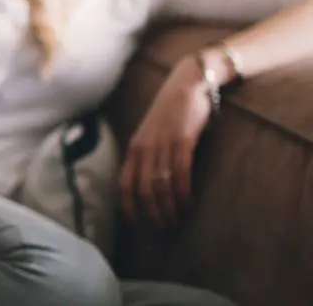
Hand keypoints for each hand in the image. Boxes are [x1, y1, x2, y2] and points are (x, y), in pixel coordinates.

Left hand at [118, 54, 211, 231]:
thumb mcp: (151, 135)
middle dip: (153, 213)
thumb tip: (149, 185)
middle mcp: (144, 147)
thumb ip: (148, 156)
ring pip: (161, 184)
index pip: (125, 184)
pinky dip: (182, 191)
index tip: (138, 225)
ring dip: (169, 207)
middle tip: (164, 229)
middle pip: (143, 189)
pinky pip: (180, 172)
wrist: (187, 84)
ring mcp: (162, 143)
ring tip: (177, 221)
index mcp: (134, 148)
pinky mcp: (182, 139)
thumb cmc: (170, 113)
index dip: (130, 207)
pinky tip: (187, 203)